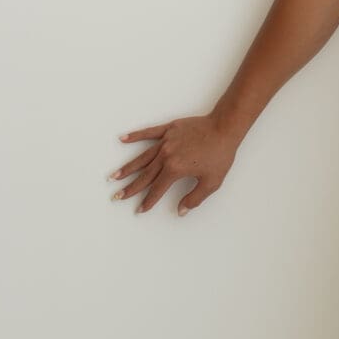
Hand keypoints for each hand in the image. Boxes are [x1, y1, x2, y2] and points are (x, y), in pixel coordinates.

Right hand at [108, 113, 239, 214]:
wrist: (224, 128)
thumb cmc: (220, 154)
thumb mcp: (211, 182)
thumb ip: (195, 198)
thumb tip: (181, 211)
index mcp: (175, 169)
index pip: (157, 189)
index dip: (148, 201)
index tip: (140, 209)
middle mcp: (166, 156)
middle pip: (145, 175)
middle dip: (130, 188)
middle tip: (118, 196)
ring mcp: (166, 142)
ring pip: (142, 158)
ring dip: (128, 168)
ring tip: (114, 176)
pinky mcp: (169, 129)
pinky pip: (148, 133)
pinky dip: (135, 136)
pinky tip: (122, 139)